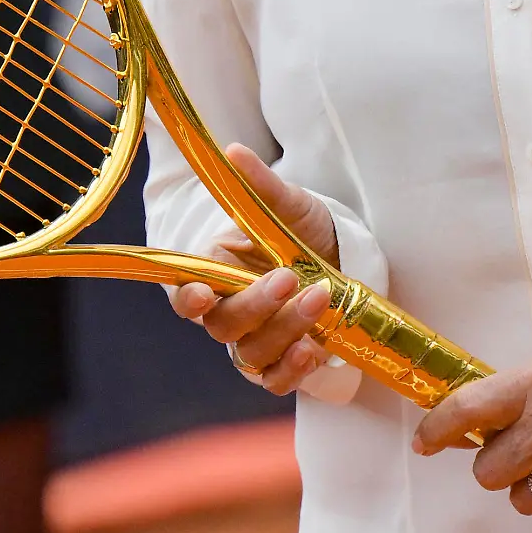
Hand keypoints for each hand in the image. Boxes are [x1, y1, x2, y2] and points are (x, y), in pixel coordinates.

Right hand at [169, 143, 338, 395]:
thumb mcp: (288, 202)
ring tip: (319, 300)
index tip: (205, 292)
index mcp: (219, 270)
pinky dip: (291, 371)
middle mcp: (231, 310)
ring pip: (252, 353)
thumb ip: (259, 185)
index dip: (190, 298)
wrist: (343, 257)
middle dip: (255, 305)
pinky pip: (277, 381)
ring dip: (284, 331)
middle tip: (289, 278)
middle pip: (223, 325)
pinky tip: (313, 349)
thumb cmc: (303, 227)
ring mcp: (257, 339)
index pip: (188, 293)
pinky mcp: (284, 361)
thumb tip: (232, 152)